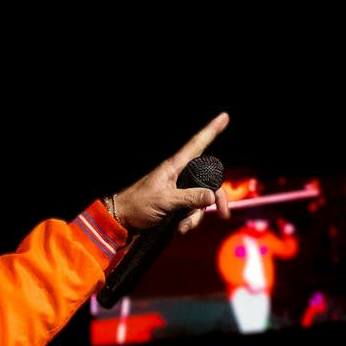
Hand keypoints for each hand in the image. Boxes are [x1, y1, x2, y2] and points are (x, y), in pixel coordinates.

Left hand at [113, 111, 232, 235]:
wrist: (121, 221)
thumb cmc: (137, 205)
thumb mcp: (165, 201)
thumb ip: (190, 198)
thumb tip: (212, 196)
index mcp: (174, 166)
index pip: (197, 145)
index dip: (211, 131)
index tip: (224, 117)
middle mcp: (179, 176)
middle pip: (209, 181)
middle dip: (216, 198)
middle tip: (222, 214)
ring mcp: (179, 191)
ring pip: (201, 200)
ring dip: (195, 216)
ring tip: (182, 227)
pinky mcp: (176, 205)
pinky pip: (192, 212)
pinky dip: (188, 221)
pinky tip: (178, 229)